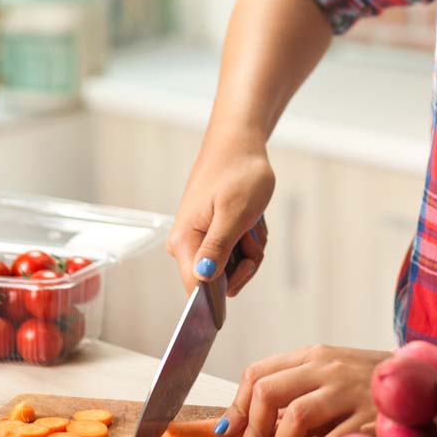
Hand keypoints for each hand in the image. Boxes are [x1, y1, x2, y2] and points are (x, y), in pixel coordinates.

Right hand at [166, 132, 274, 296]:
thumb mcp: (234, 213)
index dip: (223, 291)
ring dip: (250, 248)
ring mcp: (199, 239)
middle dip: (245, 261)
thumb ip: (218, 249)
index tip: (246, 265)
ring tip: (251, 220)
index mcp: (185, 241)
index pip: (197, 289)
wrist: (239, 144)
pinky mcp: (211, 233)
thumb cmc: (238, 173)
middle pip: (220, 281)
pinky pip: (236, 252)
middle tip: (250, 231)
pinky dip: (250, 238)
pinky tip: (251, 219)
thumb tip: (203, 279)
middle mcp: (186, 244)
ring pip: (233, 267)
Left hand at [219, 344, 391, 436]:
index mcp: (313, 355)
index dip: (238, 407)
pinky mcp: (371, 417)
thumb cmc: (368, 384)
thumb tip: (244, 426)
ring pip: (295, 416)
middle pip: (269, 392)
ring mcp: (349, 391)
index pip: (258, 373)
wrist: (425, 379)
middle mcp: (327, 368)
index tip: (231, 434)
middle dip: (254, 430)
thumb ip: (295, 391)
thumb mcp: (330, 375)